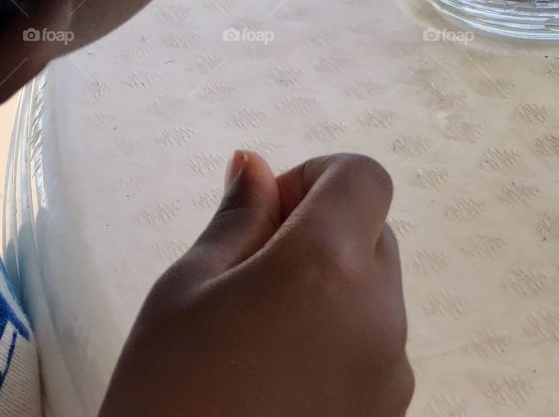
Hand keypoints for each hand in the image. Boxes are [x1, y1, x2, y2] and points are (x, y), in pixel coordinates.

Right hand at [99, 151, 412, 416]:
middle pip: (373, 234)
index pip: (364, 178)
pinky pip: (373, 352)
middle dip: (320, 234)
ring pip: (374, 295)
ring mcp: (391, 376)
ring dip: (331, 292)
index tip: (267, 213)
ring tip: (257, 338)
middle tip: (249, 276)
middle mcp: (379, 315)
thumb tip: (256, 165)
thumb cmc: (166, 397)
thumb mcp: (184, 291)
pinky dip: (339, 345)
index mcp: (329, 266)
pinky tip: (276, 380)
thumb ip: (236, 220)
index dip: (317, 177)